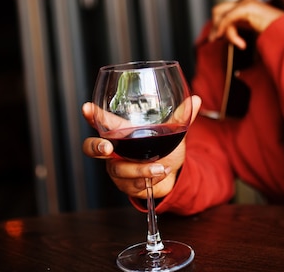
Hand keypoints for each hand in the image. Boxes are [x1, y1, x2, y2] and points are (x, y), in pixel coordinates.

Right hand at [81, 95, 201, 198]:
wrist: (172, 174)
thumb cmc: (165, 148)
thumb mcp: (174, 132)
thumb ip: (182, 117)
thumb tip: (196, 99)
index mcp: (121, 131)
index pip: (101, 121)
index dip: (91, 115)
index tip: (87, 108)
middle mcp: (114, 150)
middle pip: (92, 148)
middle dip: (96, 147)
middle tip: (108, 148)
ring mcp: (117, 168)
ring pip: (117, 169)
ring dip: (139, 168)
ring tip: (160, 167)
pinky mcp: (125, 185)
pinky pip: (130, 184)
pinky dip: (147, 179)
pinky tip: (160, 174)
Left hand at [208, 0, 283, 48]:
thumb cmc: (275, 33)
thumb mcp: (253, 30)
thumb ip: (241, 28)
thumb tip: (224, 37)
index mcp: (245, 6)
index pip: (223, 11)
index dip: (217, 25)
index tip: (217, 39)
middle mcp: (244, 2)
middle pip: (218, 10)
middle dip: (214, 26)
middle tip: (214, 40)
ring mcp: (245, 3)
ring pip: (221, 15)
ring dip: (223, 31)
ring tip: (237, 43)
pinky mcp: (246, 8)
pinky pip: (229, 20)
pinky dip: (229, 32)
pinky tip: (239, 43)